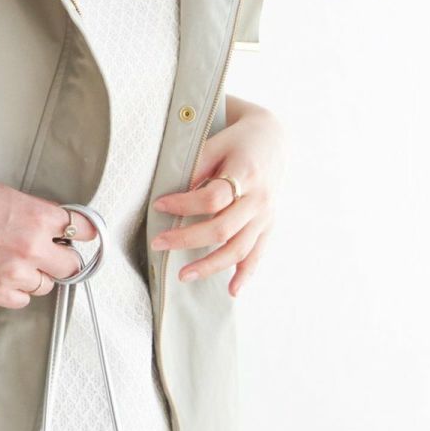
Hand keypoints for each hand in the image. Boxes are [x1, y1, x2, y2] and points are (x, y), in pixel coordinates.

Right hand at [0, 172, 98, 308]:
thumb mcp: (9, 196)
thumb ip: (39, 213)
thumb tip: (60, 227)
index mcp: (39, 218)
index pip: (84, 231)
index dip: (82, 234)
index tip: (81, 238)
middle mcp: (31, 247)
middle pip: (70, 265)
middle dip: (60, 260)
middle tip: (46, 254)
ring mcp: (13, 273)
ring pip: (45, 286)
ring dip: (35, 276)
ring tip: (12, 262)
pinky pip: (22, 300)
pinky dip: (16, 291)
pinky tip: (1, 275)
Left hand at [149, 104, 285, 296]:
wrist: (271, 140)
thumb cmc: (236, 142)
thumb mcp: (215, 143)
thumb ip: (195, 168)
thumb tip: (171, 196)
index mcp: (245, 174)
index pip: (212, 197)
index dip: (184, 204)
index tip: (158, 206)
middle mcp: (259, 199)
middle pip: (222, 228)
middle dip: (187, 239)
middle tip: (158, 243)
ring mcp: (265, 216)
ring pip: (239, 249)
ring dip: (210, 265)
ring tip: (183, 276)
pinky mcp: (268, 226)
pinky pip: (257, 254)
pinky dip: (245, 274)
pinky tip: (232, 290)